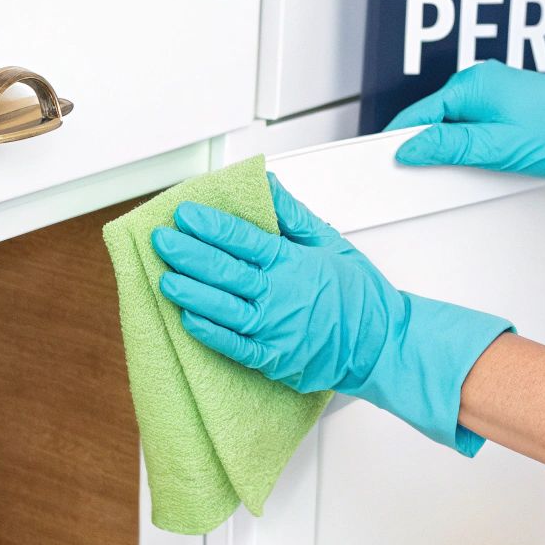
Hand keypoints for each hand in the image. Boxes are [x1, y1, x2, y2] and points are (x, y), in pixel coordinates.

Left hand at [152, 174, 512, 454]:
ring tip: (166, 278)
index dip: (210, 226)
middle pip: (225, 271)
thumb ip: (295, 216)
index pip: (243, 239)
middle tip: (162, 241)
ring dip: (191, 292)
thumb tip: (267, 186)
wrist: (382, 344)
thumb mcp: (332, 244)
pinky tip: (189, 319)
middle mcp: (280, 295)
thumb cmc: (361, 297)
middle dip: (188, 253)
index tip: (185, 214)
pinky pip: (235, 346)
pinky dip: (210, 333)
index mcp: (293, 263)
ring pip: (223, 308)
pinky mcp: (274, 358)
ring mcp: (275, 329)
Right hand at [386, 61, 544, 242]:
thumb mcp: (495, 148)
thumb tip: (410, 148)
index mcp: (473, 83)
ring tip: (468, 168)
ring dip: (457, 145)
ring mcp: (503, 89)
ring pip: (461, 122)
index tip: (389, 161)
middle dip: (431, 144)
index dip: (403, 141)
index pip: (419, 113)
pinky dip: (476, 141)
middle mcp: (486, 79)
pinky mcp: (517, 102)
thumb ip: (447, 147)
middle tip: (428, 173)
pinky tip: (489, 159)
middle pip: (438, 117)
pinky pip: (481, 123)